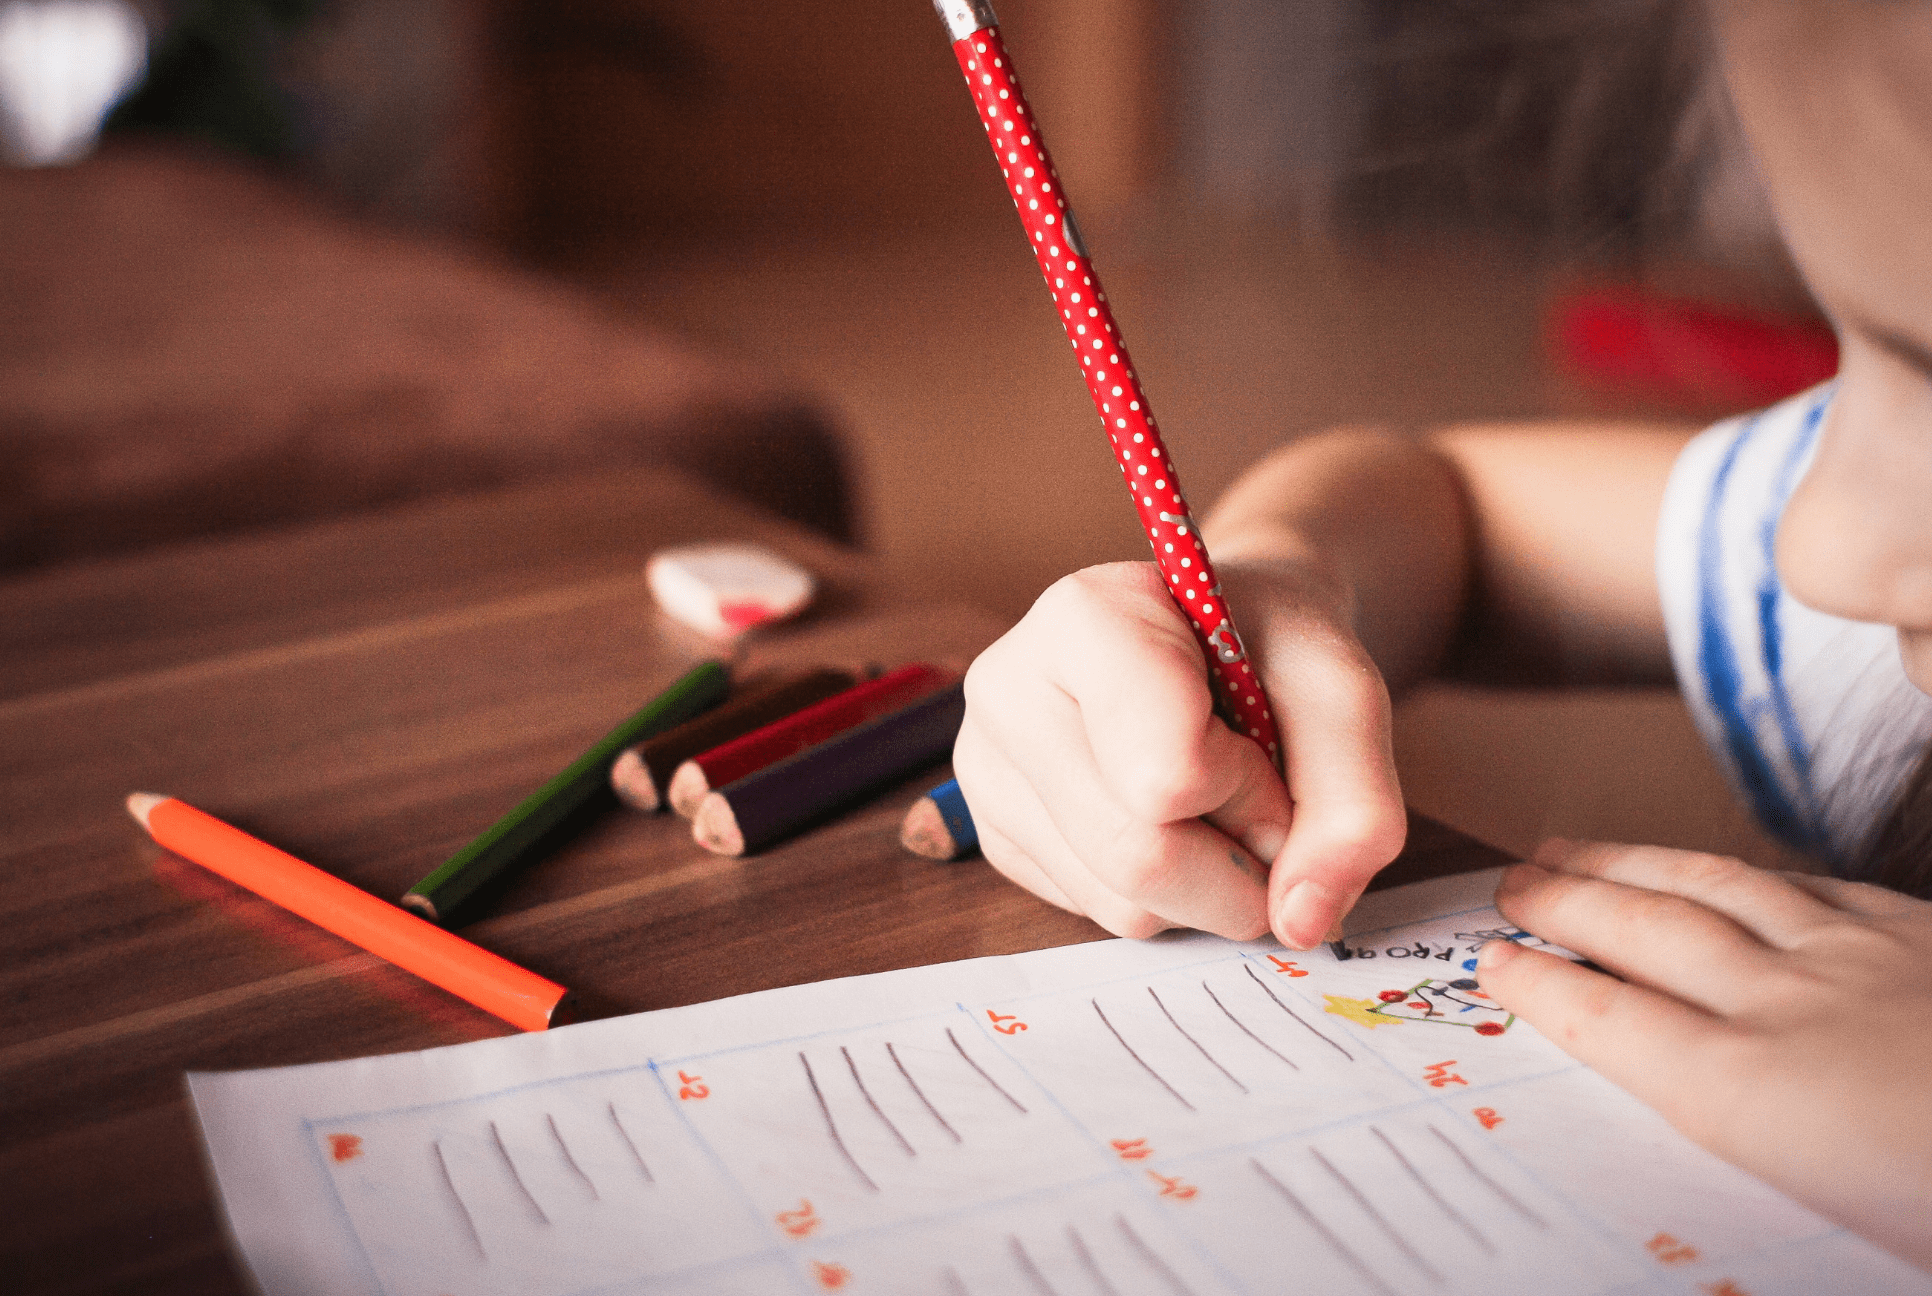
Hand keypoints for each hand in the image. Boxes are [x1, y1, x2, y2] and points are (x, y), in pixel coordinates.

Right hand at [954, 560, 1405, 945]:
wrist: (1222, 636)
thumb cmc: (1272, 648)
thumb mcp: (1344, 695)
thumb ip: (1355, 805)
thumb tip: (1300, 922)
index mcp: (1083, 617)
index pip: (1168, 776)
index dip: (1250, 790)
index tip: (1266, 744)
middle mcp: (1008, 688)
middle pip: (1138, 857)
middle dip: (1238, 864)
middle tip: (1264, 807)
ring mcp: (986, 766)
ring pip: (1120, 903)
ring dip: (1206, 886)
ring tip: (1213, 803)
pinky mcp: (994, 833)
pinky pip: (1096, 915)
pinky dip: (1164, 895)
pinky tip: (1166, 821)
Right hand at [1479, 840, 1931, 1271]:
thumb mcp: (1827, 1223)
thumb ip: (1740, 1149)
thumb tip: (1682, 1118)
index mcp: (1753, 1092)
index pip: (1609, 1021)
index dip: (1540, 986)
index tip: (1493, 960)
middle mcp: (1788, 1004)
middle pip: (1646, 931)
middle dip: (1564, 902)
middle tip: (1513, 883)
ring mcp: (1858, 956)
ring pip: (1717, 886)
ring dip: (1631, 863)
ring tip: (1576, 849)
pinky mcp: (1922, 932)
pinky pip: (1816, 883)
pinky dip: (1749, 873)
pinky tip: (1727, 869)